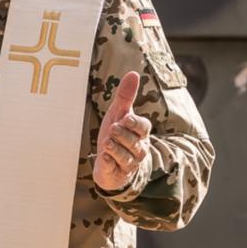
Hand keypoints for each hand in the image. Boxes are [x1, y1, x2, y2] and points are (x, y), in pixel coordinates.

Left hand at [94, 71, 150, 191]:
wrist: (111, 163)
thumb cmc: (118, 135)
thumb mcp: (119, 114)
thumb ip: (126, 96)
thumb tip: (133, 73)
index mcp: (141, 134)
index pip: (143, 128)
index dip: (135, 124)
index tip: (126, 118)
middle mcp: (139, 149)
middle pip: (135, 143)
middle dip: (123, 136)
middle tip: (113, 129)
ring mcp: (129, 163)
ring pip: (126, 157)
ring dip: (116, 149)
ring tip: (107, 143)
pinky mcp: (117, 174)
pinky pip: (114, 169)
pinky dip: (108, 163)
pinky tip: (103, 158)